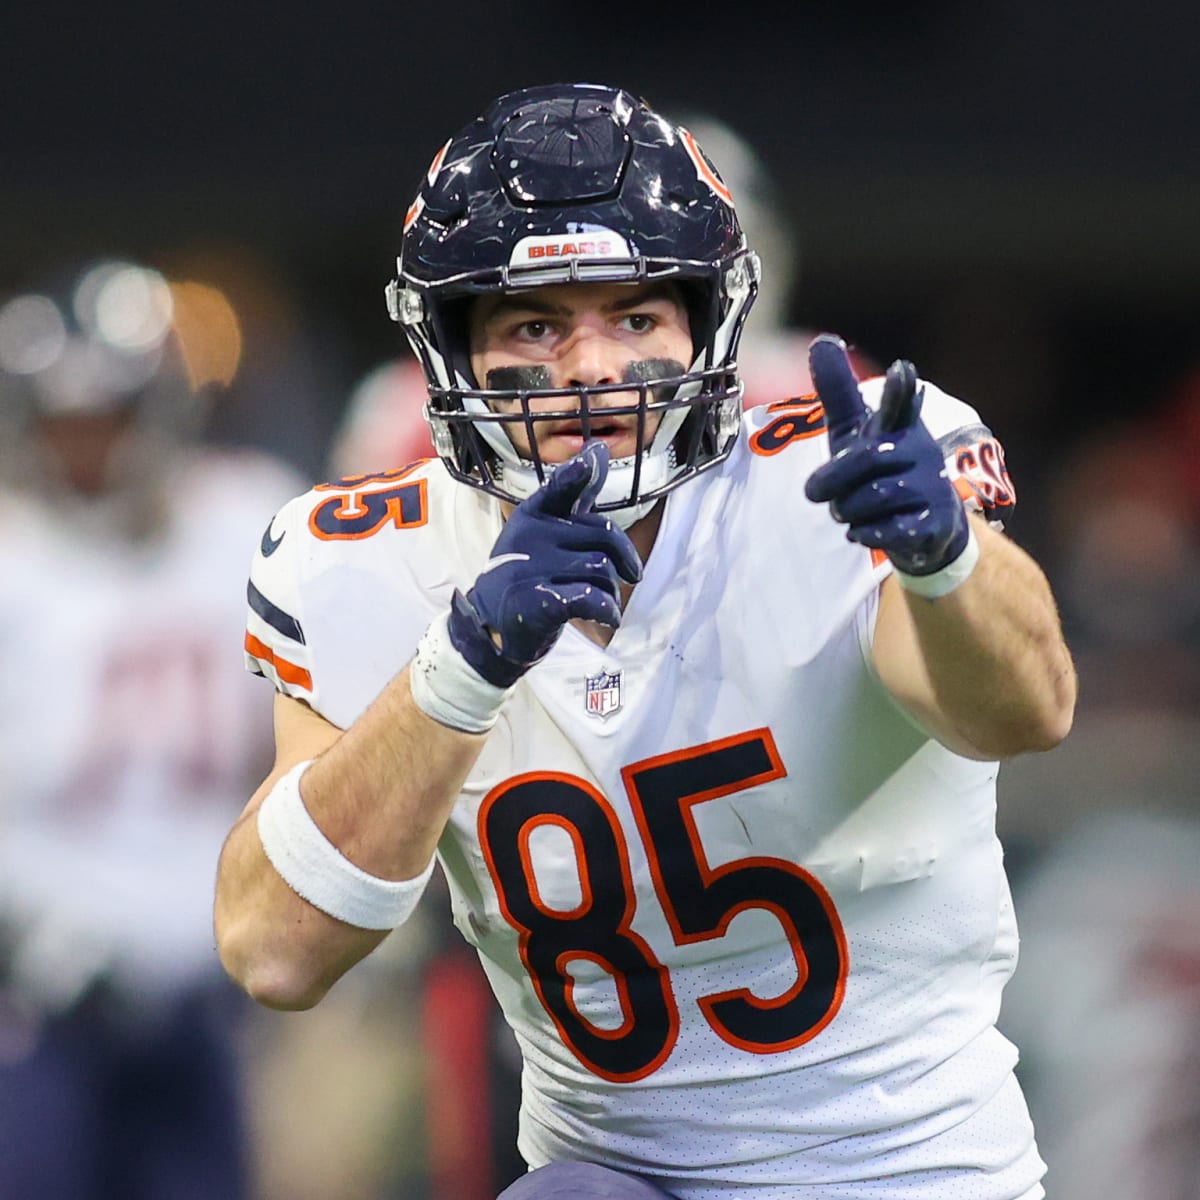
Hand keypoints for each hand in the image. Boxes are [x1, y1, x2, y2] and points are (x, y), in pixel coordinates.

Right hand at [448, 441, 642, 685]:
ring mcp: (531, 569)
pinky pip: (589, 598)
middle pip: (604, 537)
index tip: (593, 457)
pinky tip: (607, 617)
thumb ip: (574, 495)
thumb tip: (597, 450)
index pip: (560, 487)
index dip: (577, 472)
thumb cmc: (529, 573)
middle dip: (623, 561)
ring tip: (606, 603)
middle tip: (628, 577)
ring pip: (602, 569)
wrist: (492, 625)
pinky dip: (607, 610)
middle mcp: (530, 537)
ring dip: (614, 591)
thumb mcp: (546, 530)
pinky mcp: (537, 603)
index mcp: (533, 515)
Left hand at [803, 335, 968, 575]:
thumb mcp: (855, 432)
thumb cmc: (881, 469)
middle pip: (865, 459)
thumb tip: (822, 341)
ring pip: (872, 498)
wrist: (925, 527)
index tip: (901, 369)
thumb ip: (839, 393)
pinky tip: (863, 533)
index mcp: (899, 426)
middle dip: (832, 481)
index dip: (900, 389)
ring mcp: (932, 488)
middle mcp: (920, 452)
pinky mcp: (936, 523)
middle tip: (815, 493)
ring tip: (847, 512)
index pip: (900, 403)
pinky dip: (866, 533)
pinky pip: (890, 530)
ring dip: (846, 510)